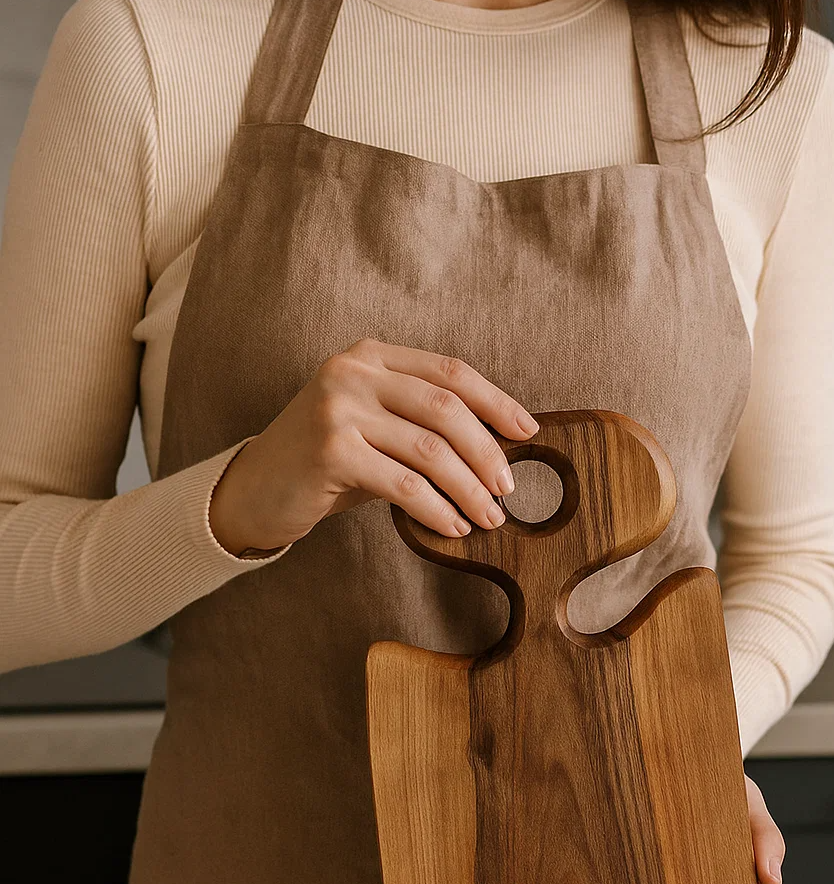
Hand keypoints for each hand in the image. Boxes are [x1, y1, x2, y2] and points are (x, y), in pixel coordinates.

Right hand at [208, 338, 539, 555]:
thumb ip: (420, 422)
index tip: (528, 431)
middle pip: (446, 408)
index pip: (449, 372)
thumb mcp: (372, 426)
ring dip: (469, 488)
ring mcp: (338, 408)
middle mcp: (352, 373)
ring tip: (489, 516)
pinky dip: (437, 509)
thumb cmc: (324, 463)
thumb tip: (497, 448)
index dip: (495, 401)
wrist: (254, 491)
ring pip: (430, 450)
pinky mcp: (331, 450)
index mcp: (370, 357)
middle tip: (508, 487)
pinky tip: (453, 527)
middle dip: (487, 452)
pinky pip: (404, 484)